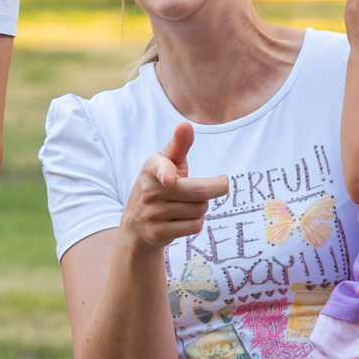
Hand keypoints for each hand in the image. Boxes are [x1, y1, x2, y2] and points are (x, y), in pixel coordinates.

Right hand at [121, 120, 230, 250]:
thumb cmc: (159, 185)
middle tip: (223, 183)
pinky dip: (196, 222)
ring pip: (199, 210)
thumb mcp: (165, 163)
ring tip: (189, 204)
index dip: (166, 173)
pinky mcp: (158, 233)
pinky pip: (194, 226)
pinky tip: (184, 219)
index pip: (160, 169)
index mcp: (151, 169)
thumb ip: (179, 144)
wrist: (135, 225)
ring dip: (202, 207)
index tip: (169, 179)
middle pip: (199, 192)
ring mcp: (152, 214)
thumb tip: (186, 124)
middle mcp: (149, 191)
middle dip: (217, 187)